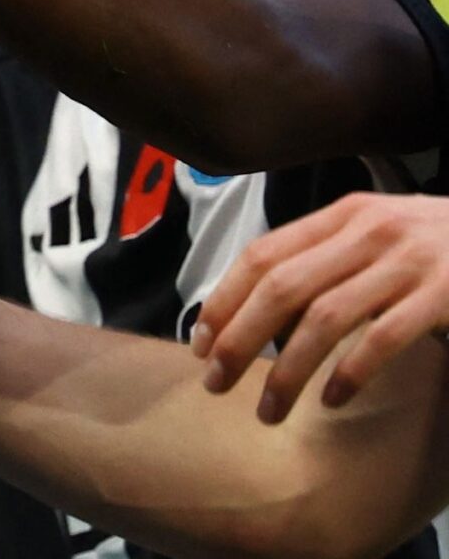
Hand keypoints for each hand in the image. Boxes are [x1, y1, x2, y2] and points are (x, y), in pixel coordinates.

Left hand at [191, 192, 448, 420]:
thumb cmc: (436, 245)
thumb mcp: (376, 233)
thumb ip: (322, 257)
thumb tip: (250, 307)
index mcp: (343, 215)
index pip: (262, 255)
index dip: (224, 300)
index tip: (200, 343)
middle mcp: (370, 232)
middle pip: (282, 288)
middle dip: (240, 340)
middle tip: (216, 384)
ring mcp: (410, 262)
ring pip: (325, 318)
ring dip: (287, 370)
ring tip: (268, 410)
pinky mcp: (445, 294)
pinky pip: (384, 338)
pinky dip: (352, 372)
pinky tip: (333, 400)